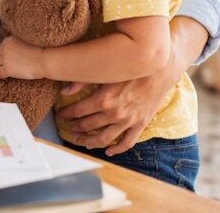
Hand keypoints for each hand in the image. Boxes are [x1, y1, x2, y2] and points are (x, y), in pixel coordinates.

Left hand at [0, 36, 46, 79]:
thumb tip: (13, 52)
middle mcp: (5, 48)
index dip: (6, 53)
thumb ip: (17, 44)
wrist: (44, 60)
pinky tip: (7, 76)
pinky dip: (2, 75)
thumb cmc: (40, 52)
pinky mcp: (7, 69)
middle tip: (11, 64)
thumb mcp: (25, 42)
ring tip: (9, 70)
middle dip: (2, 59)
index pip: (1, 46)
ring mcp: (5, 58)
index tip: (12, 57)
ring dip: (1, 67)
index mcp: (9, 40)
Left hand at [55, 70, 173, 155]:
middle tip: (68, 127)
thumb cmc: (130, 68)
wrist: (160, 71)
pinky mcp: (140, 124)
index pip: (77, 111)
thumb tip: (63, 91)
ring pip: (104, 139)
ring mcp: (128, 121)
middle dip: (75, 127)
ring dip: (89, 141)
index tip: (60, 115)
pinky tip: (108, 151)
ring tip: (80, 140)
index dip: (66, 114)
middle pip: (88, 125)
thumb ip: (82, 80)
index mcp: (103, 99)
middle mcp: (114, 113)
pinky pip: (127, 142)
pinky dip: (117, 150)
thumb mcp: (105, 70)